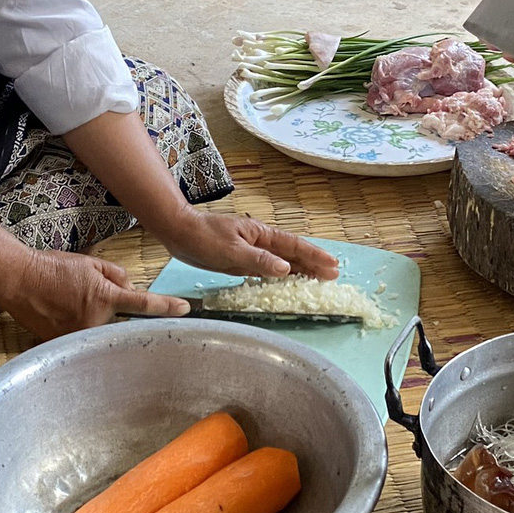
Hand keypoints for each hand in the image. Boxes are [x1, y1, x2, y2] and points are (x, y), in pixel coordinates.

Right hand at [0, 248, 192, 340]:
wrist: (18, 280)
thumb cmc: (53, 268)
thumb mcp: (91, 262)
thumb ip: (117, 275)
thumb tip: (130, 288)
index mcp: (105, 296)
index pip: (143, 303)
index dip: (166, 307)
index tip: (185, 309)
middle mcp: (95, 320)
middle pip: (122, 321)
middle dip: (115, 310)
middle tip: (88, 297)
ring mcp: (79, 336)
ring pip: (103, 330)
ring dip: (96, 318)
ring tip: (70, 302)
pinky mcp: (65, 345)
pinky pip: (84, 339)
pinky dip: (80, 327)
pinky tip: (62, 313)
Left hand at [165, 210, 339, 281]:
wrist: (179, 232)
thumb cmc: (203, 237)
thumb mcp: (231, 250)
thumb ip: (258, 260)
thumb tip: (286, 268)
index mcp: (261, 234)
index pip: (294, 246)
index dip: (314, 256)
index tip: (333, 264)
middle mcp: (260, 242)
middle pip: (293, 254)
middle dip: (314, 263)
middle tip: (334, 275)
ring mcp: (252, 251)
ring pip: (282, 262)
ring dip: (301, 269)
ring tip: (318, 278)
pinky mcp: (242, 260)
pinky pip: (268, 269)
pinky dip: (281, 275)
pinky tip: (287, 280)